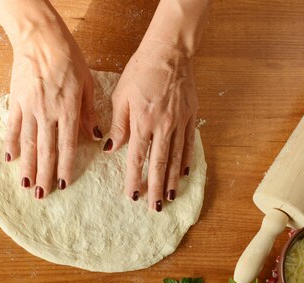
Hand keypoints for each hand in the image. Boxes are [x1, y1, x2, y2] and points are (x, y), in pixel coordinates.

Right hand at [5, 25, 96, 198]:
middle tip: (43, 195)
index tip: (63, 184)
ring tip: (26, 185)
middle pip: (46, 150)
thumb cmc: (68, 58)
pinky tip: (11, 159)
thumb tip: (95, 136)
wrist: (41, 38)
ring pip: (28, 143)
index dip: (64, 167)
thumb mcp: (87, 83)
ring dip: (27, 166)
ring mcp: (30, 108)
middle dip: (44, 175)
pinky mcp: (16, 101)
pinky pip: (14, 127)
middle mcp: (48, 112)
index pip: (67, 145)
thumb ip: (89, 112)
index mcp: (68, 109)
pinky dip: (12, 144)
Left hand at [106, 43, 197, 210]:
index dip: (134, 179)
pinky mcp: (191, 117)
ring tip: (170, 197)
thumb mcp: (121, 96)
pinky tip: (184, 174)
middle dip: (156, 188)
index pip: (137, 158)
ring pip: (176, 158)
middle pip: (159, 164)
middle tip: (155, 207)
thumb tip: (112, 149)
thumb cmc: (141, 71)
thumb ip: (118, 124)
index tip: (133, 196)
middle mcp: (162, 126)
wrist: (169, 53)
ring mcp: (179, 122)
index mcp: (142, 122)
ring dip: (172, 180)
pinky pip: (188, 144)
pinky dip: (186, 161)